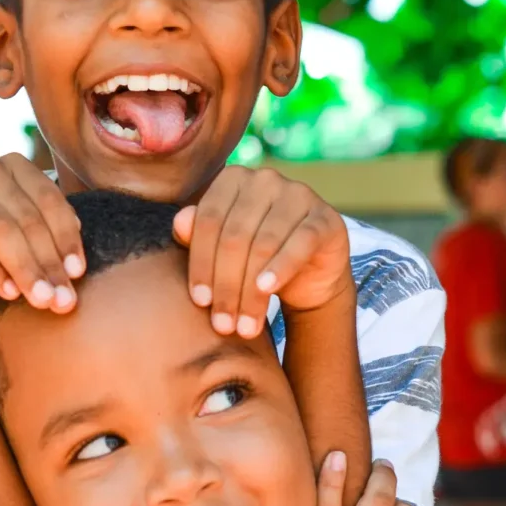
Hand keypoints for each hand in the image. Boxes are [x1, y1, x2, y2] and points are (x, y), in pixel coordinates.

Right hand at [0, 154, 84, 313]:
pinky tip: (10, 294)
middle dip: (48, 262)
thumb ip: (52, 241)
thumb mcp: (26, 239)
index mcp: (14, 167)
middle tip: (63, 299)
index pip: (48, 200)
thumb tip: (74, 269)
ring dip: (25, 269)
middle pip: (26, 218)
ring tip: (41, 300)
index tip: (77, 274)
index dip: (66, 238)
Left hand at [173, 166, 351, 338]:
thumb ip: (197, 235)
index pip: (209, 221)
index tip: (200, 302)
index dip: (201, 264)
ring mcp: (298, 194)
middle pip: (235, 237)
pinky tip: (267, 289)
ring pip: (264, 245)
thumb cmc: (253, 258)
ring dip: (251, 292)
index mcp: (233, 179)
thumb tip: (180, 222)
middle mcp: (265, 179)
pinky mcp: (324, 218)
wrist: (307, 272)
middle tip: (222, 324)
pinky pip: (299, 243)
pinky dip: (281, 268)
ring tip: (243, 326)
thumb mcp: (220, 249)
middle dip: (227, 287)